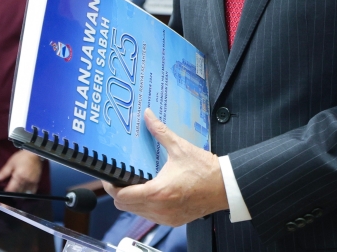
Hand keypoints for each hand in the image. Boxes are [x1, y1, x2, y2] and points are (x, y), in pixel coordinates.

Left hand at [0, 150, 42, 193]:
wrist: (34, 153)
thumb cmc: (21, 157)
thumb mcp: (11, 163)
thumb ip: (3, 173)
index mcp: (18, 176)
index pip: (11, 190)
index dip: (6, 192)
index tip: (4, 193)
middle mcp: (26, 181)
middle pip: (18, 193)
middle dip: (12, 194)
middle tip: (9, 193)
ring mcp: (32, 182)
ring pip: (24, 193)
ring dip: (19, 194)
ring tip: (15, 192)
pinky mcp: (37, 182)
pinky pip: (32, 192)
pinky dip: (27, 193)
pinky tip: (23, 191)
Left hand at [104, 109, 227, 226]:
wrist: (225, 186)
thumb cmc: (205, 170)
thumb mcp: (180, 147)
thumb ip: (160, 131)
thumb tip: (148, 116)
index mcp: (158, 192)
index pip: (122, 197)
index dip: (112, 186)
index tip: (111, 176)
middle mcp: (160, 208)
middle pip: (125, 207)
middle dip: (120, 193)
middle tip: (121, 177)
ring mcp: (166, 217)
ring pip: (136, 213)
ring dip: (132, 200)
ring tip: (136, 183)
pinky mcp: (173, 220)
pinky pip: (150, 216)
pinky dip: (145, 206)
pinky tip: (151, 191)